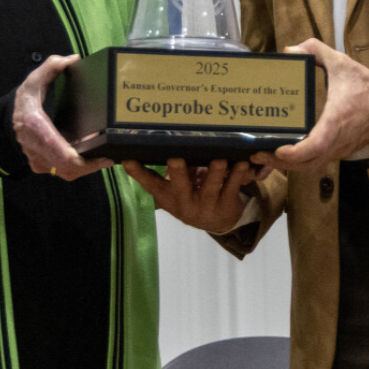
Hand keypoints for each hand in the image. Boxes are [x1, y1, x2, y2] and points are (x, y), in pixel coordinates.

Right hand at [13, 54, 112, 180]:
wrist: (2, 122)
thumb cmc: (21, 102)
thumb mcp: (33, 81)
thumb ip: (50, 67)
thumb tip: (72, 59)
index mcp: (38, 128)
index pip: (64, 154)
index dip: (86, 161)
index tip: (104, 156)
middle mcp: (37, 148)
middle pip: (69, 169)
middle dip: (91, 167)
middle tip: (110, 157)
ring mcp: (37, 160)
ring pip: (66, 173)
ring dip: (85, 168)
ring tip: (103, 156)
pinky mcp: (39, 165)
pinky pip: (60, 171)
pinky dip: (76, 167)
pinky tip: (89, 157)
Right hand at [123, 158, 260, 233]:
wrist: (217, 222)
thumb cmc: (192, 196)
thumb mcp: (174, 190)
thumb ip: (167, 174)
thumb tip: (150, 146)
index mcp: (168, 196)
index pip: (150, 183)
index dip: (137, 172)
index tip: (127, 159)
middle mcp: (184, 202)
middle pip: (180, 186)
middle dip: (178, 172)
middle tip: (177, 158)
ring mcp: (206, 206)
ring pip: (210, 187)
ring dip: (214, 171)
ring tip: (218, 158)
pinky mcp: (226, 205)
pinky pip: (231, 188)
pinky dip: (236, 175)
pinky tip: (241, 162)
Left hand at [260, 39, 368, 173]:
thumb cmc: (365, 83)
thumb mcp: (340, 61)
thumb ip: (315, 50)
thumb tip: (290, 50)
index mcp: (337, 120)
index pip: (315, 146)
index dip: (294, 153)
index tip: (277, 150)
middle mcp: (339, 141)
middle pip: (308, 165)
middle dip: (282, 164)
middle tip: (259, 153)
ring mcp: (341, 149)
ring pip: (313, 167)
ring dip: (290, 166)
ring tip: (268, 155)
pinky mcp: (343, 152)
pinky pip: (320, 163)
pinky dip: (302, 163)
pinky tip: (288, 153)